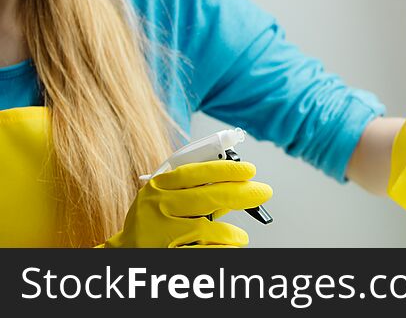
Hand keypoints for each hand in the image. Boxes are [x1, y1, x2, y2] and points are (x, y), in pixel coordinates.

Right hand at [101, 160, 272, 247]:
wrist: (124, 252)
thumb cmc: (154, 221)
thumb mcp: (168, 200)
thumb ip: (199, 192)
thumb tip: (238, 185)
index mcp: (159, 186)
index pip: (197, 172)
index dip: (226, 169)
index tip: (250, 170)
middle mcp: (158, 205)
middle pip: (208, 197)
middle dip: (242, 193)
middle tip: (263, 192)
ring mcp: (160, 232)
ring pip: (208, 228)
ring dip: (232, 233)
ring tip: (241, 237)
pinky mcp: (165, 254)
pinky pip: (203, 251)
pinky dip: (222, 248)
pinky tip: (231, 247)